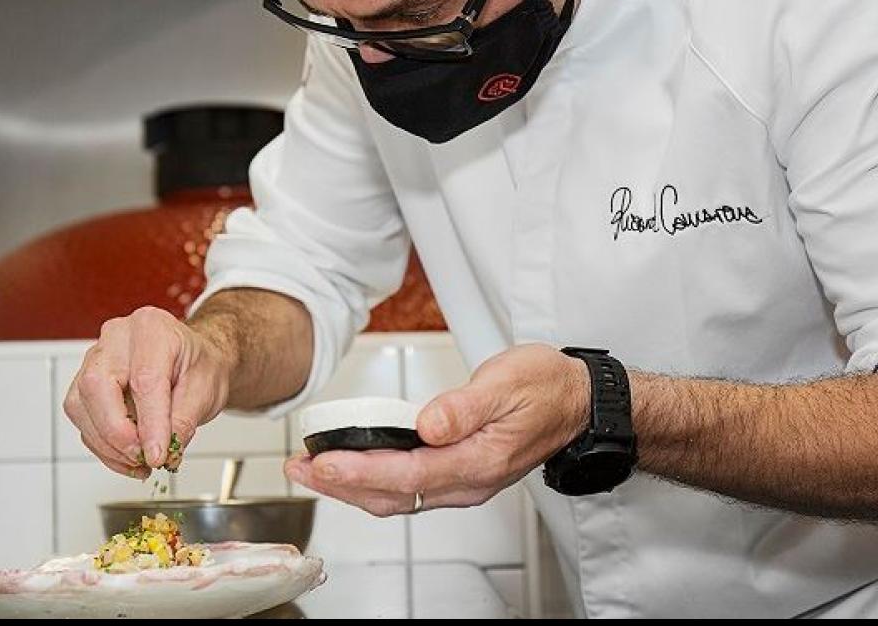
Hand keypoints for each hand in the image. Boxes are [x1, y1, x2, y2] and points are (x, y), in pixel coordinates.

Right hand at [62, 306, 233, 477]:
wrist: (192, 360)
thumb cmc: (198, 365)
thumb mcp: (206, 389)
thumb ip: (184, 420)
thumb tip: (163, 451)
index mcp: (152, 328)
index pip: (144, 379)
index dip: (149, 423)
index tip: (157, 455)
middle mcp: (117, 337)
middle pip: (98, 386)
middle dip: (118, 433)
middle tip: (144, 459)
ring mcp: (95, 357)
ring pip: (81, 405)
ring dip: (107, 444)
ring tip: (140, 462)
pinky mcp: (84, 381)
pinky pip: (81, 417)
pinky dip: (102, 445)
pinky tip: (127, 457)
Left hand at [285, 344, 590, 514]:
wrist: (578, 402)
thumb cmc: (547, 386)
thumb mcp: (509, 381)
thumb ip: (465, 406)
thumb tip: (427, 424)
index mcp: (481, 459)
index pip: (409, 474)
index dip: (361, 471)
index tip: (323, 462)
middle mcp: (470, 481)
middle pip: (394, 495)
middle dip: (341, 485)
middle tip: (299, 468)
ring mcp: (465, 483)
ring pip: (398, 498)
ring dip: (351, 487)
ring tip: (312, 470)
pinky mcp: (460, 475)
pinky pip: (409, 490)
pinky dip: (373, 482)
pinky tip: (352, 469)